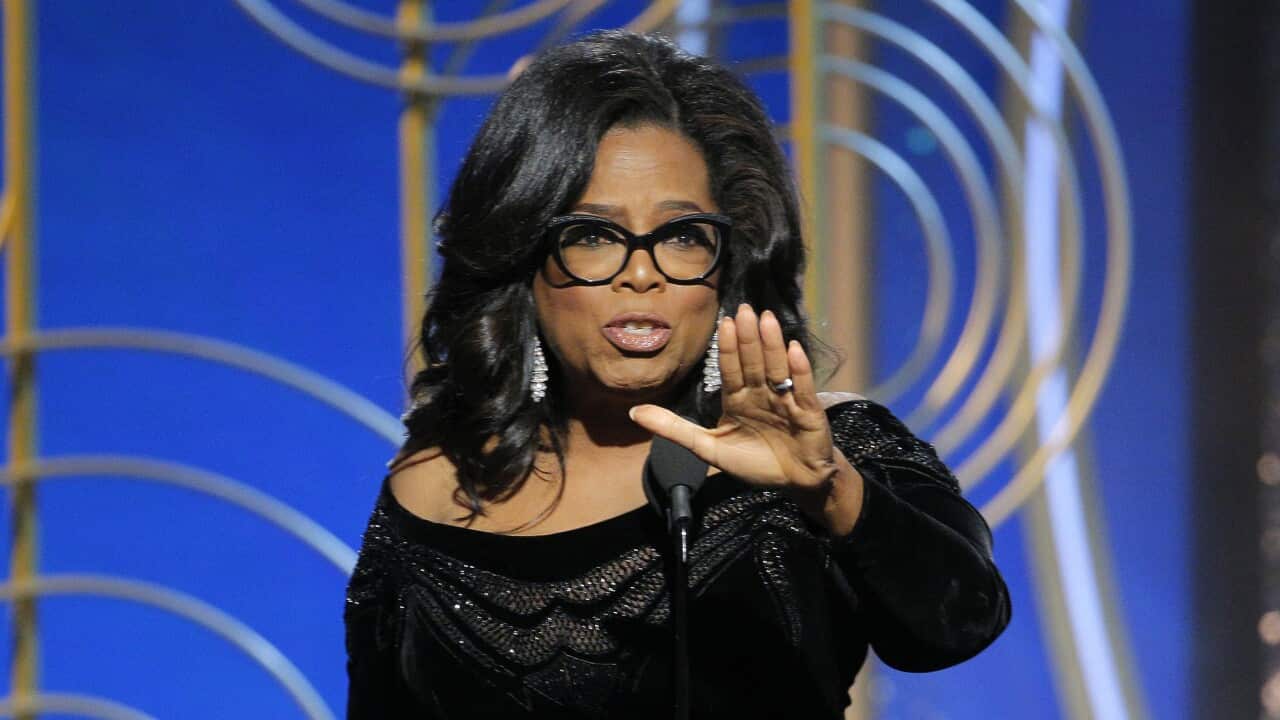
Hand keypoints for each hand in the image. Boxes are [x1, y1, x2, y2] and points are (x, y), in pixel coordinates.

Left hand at [630, 304, 858, 524]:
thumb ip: (673, 429)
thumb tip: (633, 412)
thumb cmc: (754, 463)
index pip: (731, 369)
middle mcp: (762, 393)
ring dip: (772, 345)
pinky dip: (799, 370)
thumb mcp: (708, 448)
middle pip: (753, 362)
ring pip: (777, 368)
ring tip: (767, 320)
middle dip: (749, 338)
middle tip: (744, 309)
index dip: (728, 347)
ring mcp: (786, 400)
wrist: (795, 483)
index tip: (723, 322)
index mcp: (738, 399)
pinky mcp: (809, 412)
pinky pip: (802, 388)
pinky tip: (794, 349)